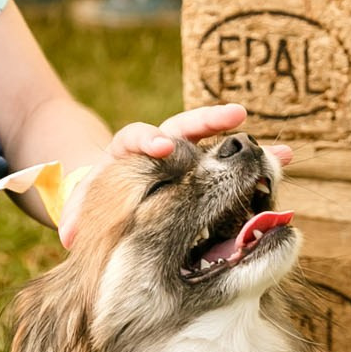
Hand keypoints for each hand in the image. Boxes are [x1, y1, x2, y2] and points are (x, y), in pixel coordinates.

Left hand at [58, 104, 292, 248]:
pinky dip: (254, 162)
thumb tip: (67, 235)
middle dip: (210, 122)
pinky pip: (231, 161)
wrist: (108, 192)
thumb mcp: (84, 207)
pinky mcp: (204, 166)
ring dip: (244, 143)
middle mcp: (161, 145)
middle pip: (185, 127)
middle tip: (235, 117)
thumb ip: (77, 217)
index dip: (150, 140)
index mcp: (128, 152)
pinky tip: (283, 162)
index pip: (139, 137)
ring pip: (217, 142)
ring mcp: (186, 154)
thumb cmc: (97, 201)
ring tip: (276, 151)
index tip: (162, 146)